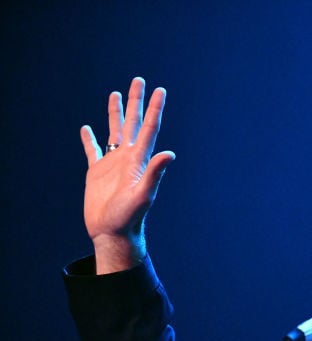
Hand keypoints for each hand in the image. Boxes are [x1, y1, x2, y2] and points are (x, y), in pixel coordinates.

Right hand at [80, 77, 174, 272]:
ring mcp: (113, 165)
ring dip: (115, 113)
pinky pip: (93, 151)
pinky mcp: (97, 173)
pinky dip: (90, 139)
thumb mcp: (143, 194)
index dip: (155, 109)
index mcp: (139, 160)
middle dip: (136, 102)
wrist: (113, 234)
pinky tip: (87, 129)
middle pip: (133, 123)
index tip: (160, 90)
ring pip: (115, 132)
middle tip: (139, 80)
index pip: (150, 128)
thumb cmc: (129, 218)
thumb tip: (170, 153)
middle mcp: (128, 158)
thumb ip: (155, 173)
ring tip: (116, 94)